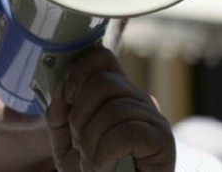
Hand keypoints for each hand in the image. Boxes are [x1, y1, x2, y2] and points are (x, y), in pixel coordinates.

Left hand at [45, 47, 175, 171]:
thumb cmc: (95, 171)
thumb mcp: (67, 144)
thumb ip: (59, 117)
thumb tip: (61, 90)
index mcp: (117, 95)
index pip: (103, 59)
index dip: (81, 71)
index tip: (68, 96)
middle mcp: (139, 100)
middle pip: (104, 83)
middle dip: (81, 117)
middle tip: (80, 146)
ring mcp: (154, 119)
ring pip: (114, 109)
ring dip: (92, 143)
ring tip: (92, 164)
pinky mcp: (162, 141)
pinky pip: (128, 132)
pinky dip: (107, 153)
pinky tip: (105, 168)